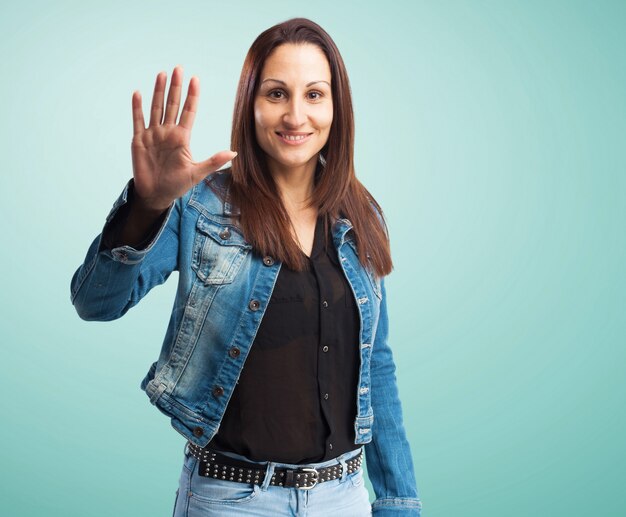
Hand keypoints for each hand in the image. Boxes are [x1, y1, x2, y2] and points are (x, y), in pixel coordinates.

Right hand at [130, 65, 236, 211]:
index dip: (192, 96)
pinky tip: (138, 93)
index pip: (189, 112)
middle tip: (178, 68)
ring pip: (156, 108)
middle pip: (172, 105)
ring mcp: (153, 135)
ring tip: (161, 74)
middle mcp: (168, 132)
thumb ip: (213, 161)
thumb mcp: (197, 173)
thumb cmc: (177, 185)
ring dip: (158, 92)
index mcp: (182, 138)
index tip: (196, 79)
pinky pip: (138, 121)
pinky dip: (137, 108)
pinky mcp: (139, 141)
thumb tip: (234, 153)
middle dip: (175, 87)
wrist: (156, 195)